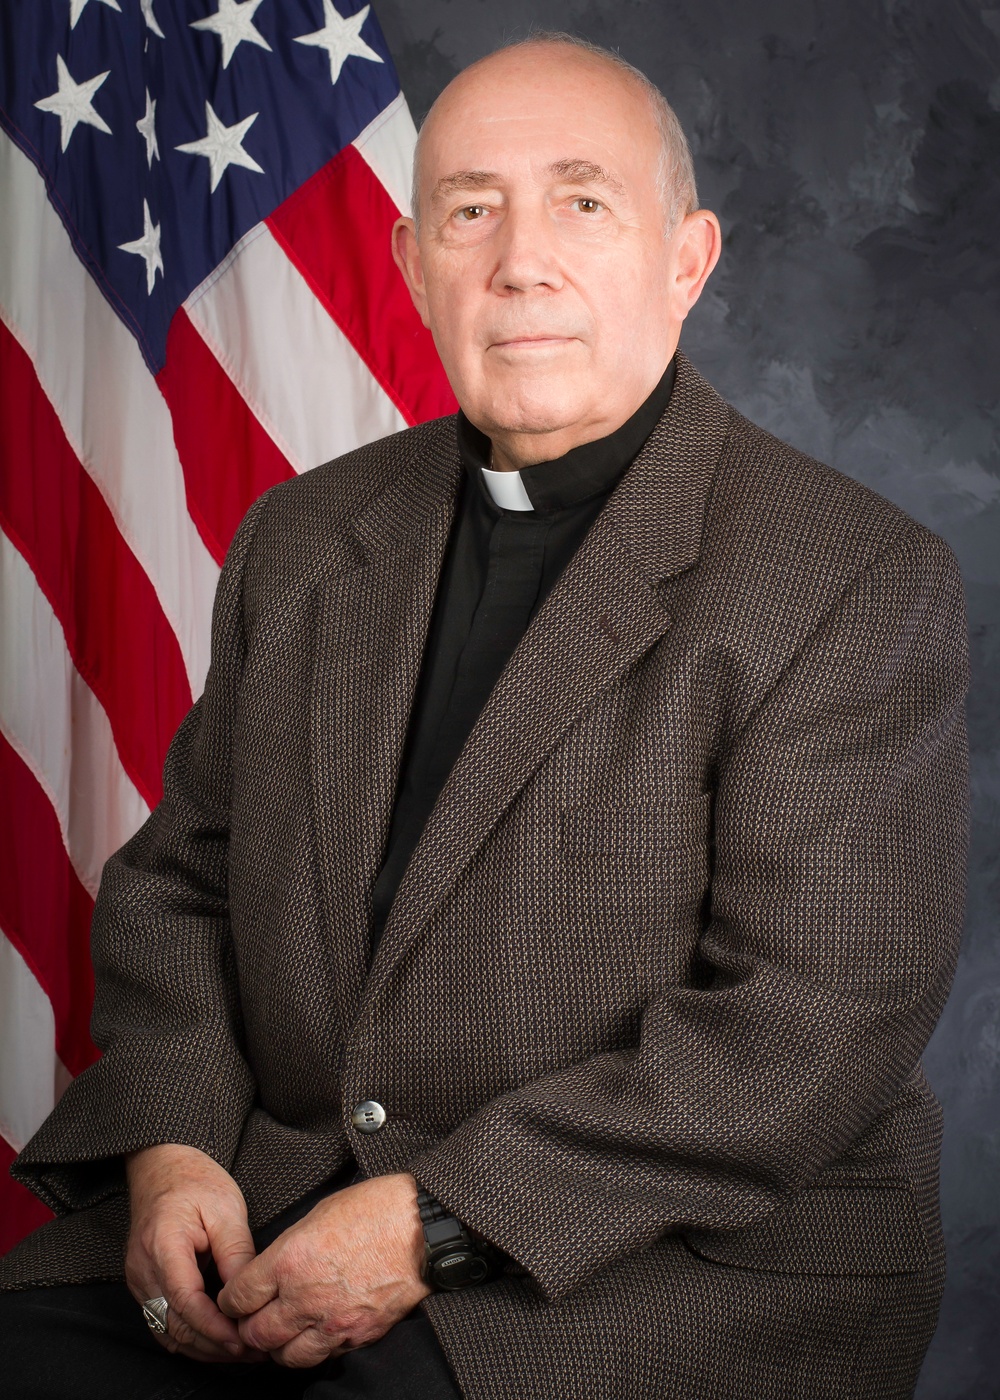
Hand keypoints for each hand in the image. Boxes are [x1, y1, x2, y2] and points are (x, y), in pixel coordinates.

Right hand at [124, 1143, 265, 1364]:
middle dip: (214, 1345)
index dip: (214, 1328)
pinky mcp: (144, 1285)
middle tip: (254, 1350)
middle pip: (175, 1326)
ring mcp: (139, 1280)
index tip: (243, 1340)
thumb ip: (236, 1254)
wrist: (163, 1166)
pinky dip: (190, 1336)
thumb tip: (249, 1295)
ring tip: (242, 1350)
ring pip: (168, 1332)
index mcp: (163, 1245)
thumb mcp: (226, 1209)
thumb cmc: (196, 1181)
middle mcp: (143, 1269)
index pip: (185, 1302)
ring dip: (203, 1347)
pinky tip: (218, 1339)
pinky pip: (163, 1322)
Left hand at [217, 1171, 430, 1367]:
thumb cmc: (375, 1209)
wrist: (422, 1227)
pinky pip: (323, 1357)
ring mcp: (332, 1320)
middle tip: (253, 1318)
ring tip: (283, 1330)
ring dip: (279, 1345)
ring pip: (286, 1356)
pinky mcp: (358, 1335)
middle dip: (249, 1328)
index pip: (239, 1297)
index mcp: (290, 1260)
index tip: (235, 1298)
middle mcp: (305, 1296)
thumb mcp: (318, 1213)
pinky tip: (315, 1333)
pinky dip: (313, 1349)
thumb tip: (271, 1269)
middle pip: (256, 1334)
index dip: (231, 1300)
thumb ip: (288, 1248)